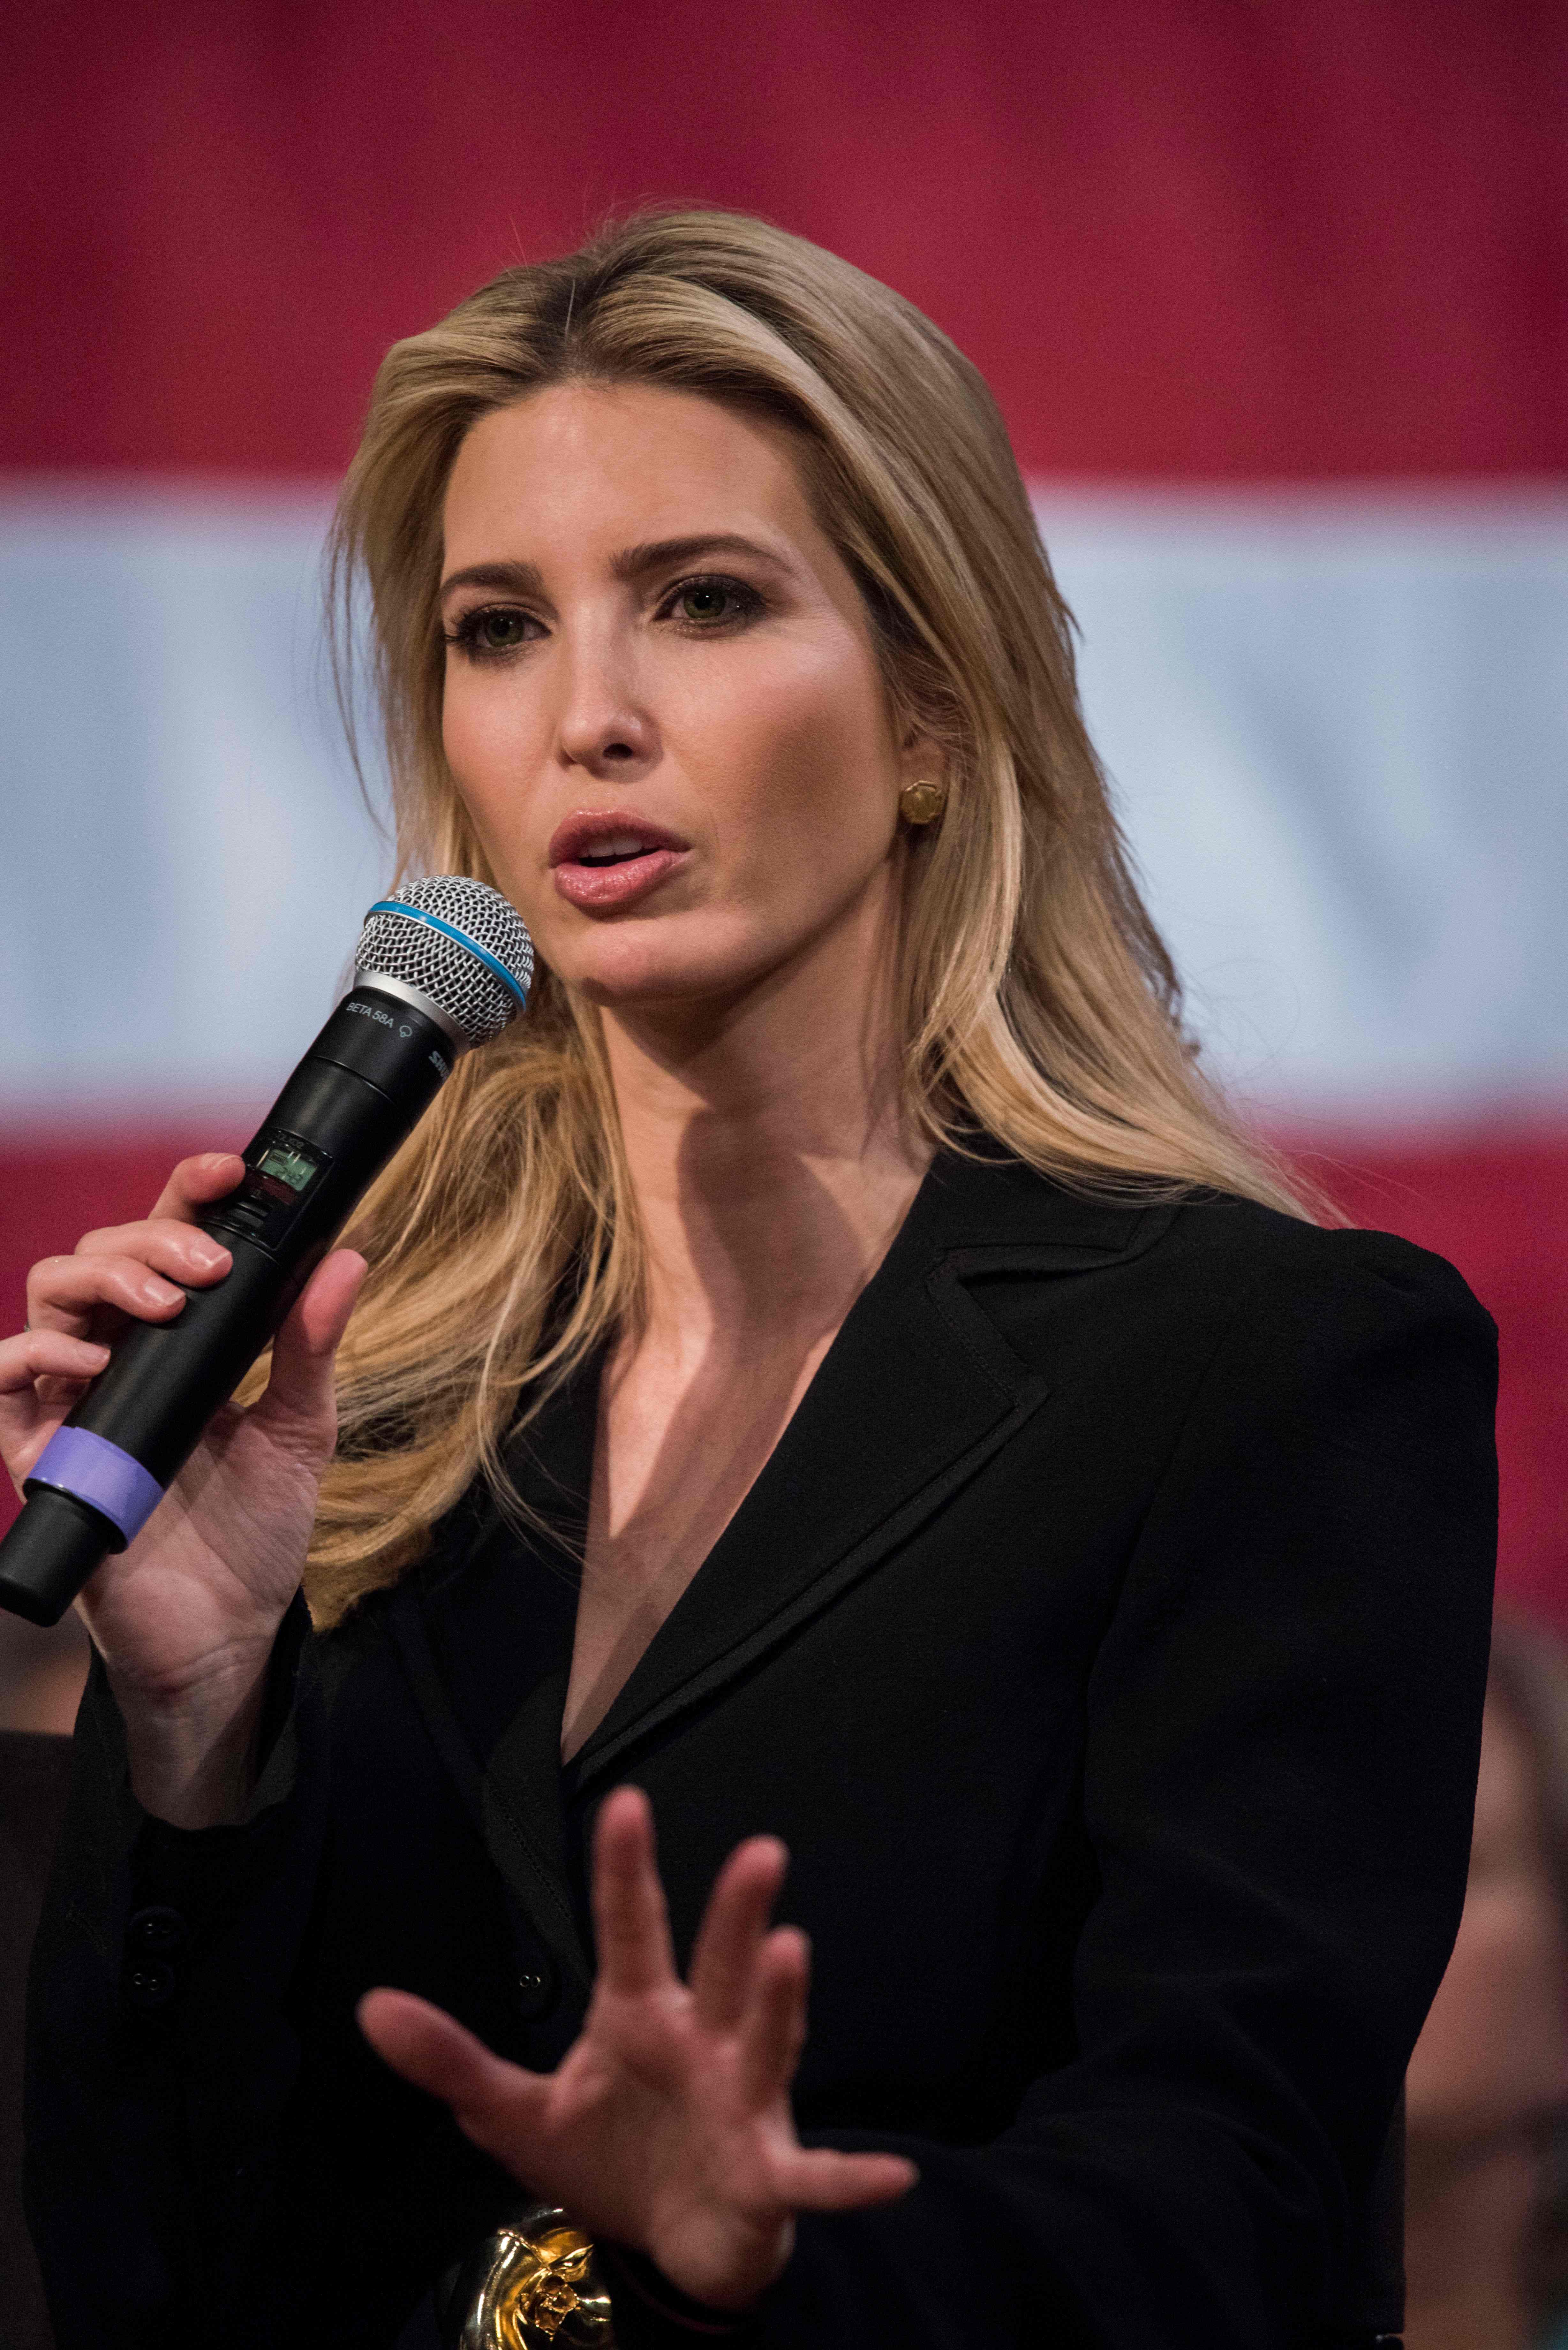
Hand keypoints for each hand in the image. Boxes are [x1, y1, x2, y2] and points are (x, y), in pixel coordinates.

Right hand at [0, 1152, 364, 1819]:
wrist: (225, 1632)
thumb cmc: (255, 1531)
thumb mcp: (301, 1429)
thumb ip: (312, 1346)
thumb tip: (346, 1257)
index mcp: (179, 1342)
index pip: (166, 1243)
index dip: (186, 1194)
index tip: (231, 1167)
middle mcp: (119, 1358)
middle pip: (101, 1253)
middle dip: (152, 1238)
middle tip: (208, 1264)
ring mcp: (74, 1401)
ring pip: (49, 1294)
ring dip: (103, 1280)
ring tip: (164, 1303)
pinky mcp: (41, 1452)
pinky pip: (6, 1378)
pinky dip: (38, 1351)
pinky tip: (88, 1356)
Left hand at [359, 1786, 916, 2311]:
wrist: (669, 2243)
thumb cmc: (608, 2158)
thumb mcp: (516, 2116)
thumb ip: (450, 2062)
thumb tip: (369, 2007)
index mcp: (640, 2020)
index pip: (630, 1932)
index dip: (625, 1871)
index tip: (625, 1801)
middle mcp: (701, 2043)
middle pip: (717, 1968)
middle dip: (736, 1916)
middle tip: (759, 1850)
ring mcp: (741, 2103)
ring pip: (766, 2041)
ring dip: (783, 2002)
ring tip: (793, 1951)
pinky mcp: (768, 2173)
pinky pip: (813, 2174)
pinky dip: (850, 2178)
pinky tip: (891, 2175)